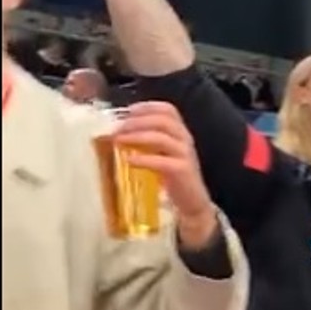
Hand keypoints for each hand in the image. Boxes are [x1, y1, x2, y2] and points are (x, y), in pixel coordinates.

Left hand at [114, 101, 216, 245]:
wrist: (193, 203)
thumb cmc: (173, 178)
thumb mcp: (162, 154)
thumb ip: (147, 142)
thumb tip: (118, 133)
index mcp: (180, 132)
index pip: (167, 109)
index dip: (146, 107)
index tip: (127, 112)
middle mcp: (185, 139)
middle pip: (163, 119)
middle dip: (136, 121)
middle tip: (117, 129)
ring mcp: (185, 155)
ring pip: (162, 137)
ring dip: (137, 136)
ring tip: (119, 141)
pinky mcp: (182, 171)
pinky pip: (161, 160)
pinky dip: (143, 158)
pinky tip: (129, 161)